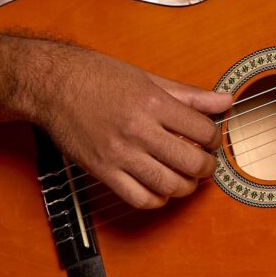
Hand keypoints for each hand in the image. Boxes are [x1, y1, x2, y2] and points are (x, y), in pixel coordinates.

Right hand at [30, 42, 233, 209]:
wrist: (50, 84)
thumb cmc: (96, 76)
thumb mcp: (146, 78)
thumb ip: (188, 94)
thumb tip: (225, 100)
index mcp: (152, 102)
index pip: (203, 130)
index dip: (214, 139)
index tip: (210, 140)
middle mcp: (138, 129)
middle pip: (191, 162)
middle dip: (206, 168)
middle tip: (204, 164)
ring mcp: (119, 153)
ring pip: (169, 185)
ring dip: (185, 187)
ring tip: (185, 178)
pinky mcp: (102, 170)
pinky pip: (139, 198)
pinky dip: (157, 199)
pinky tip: (159, 188)